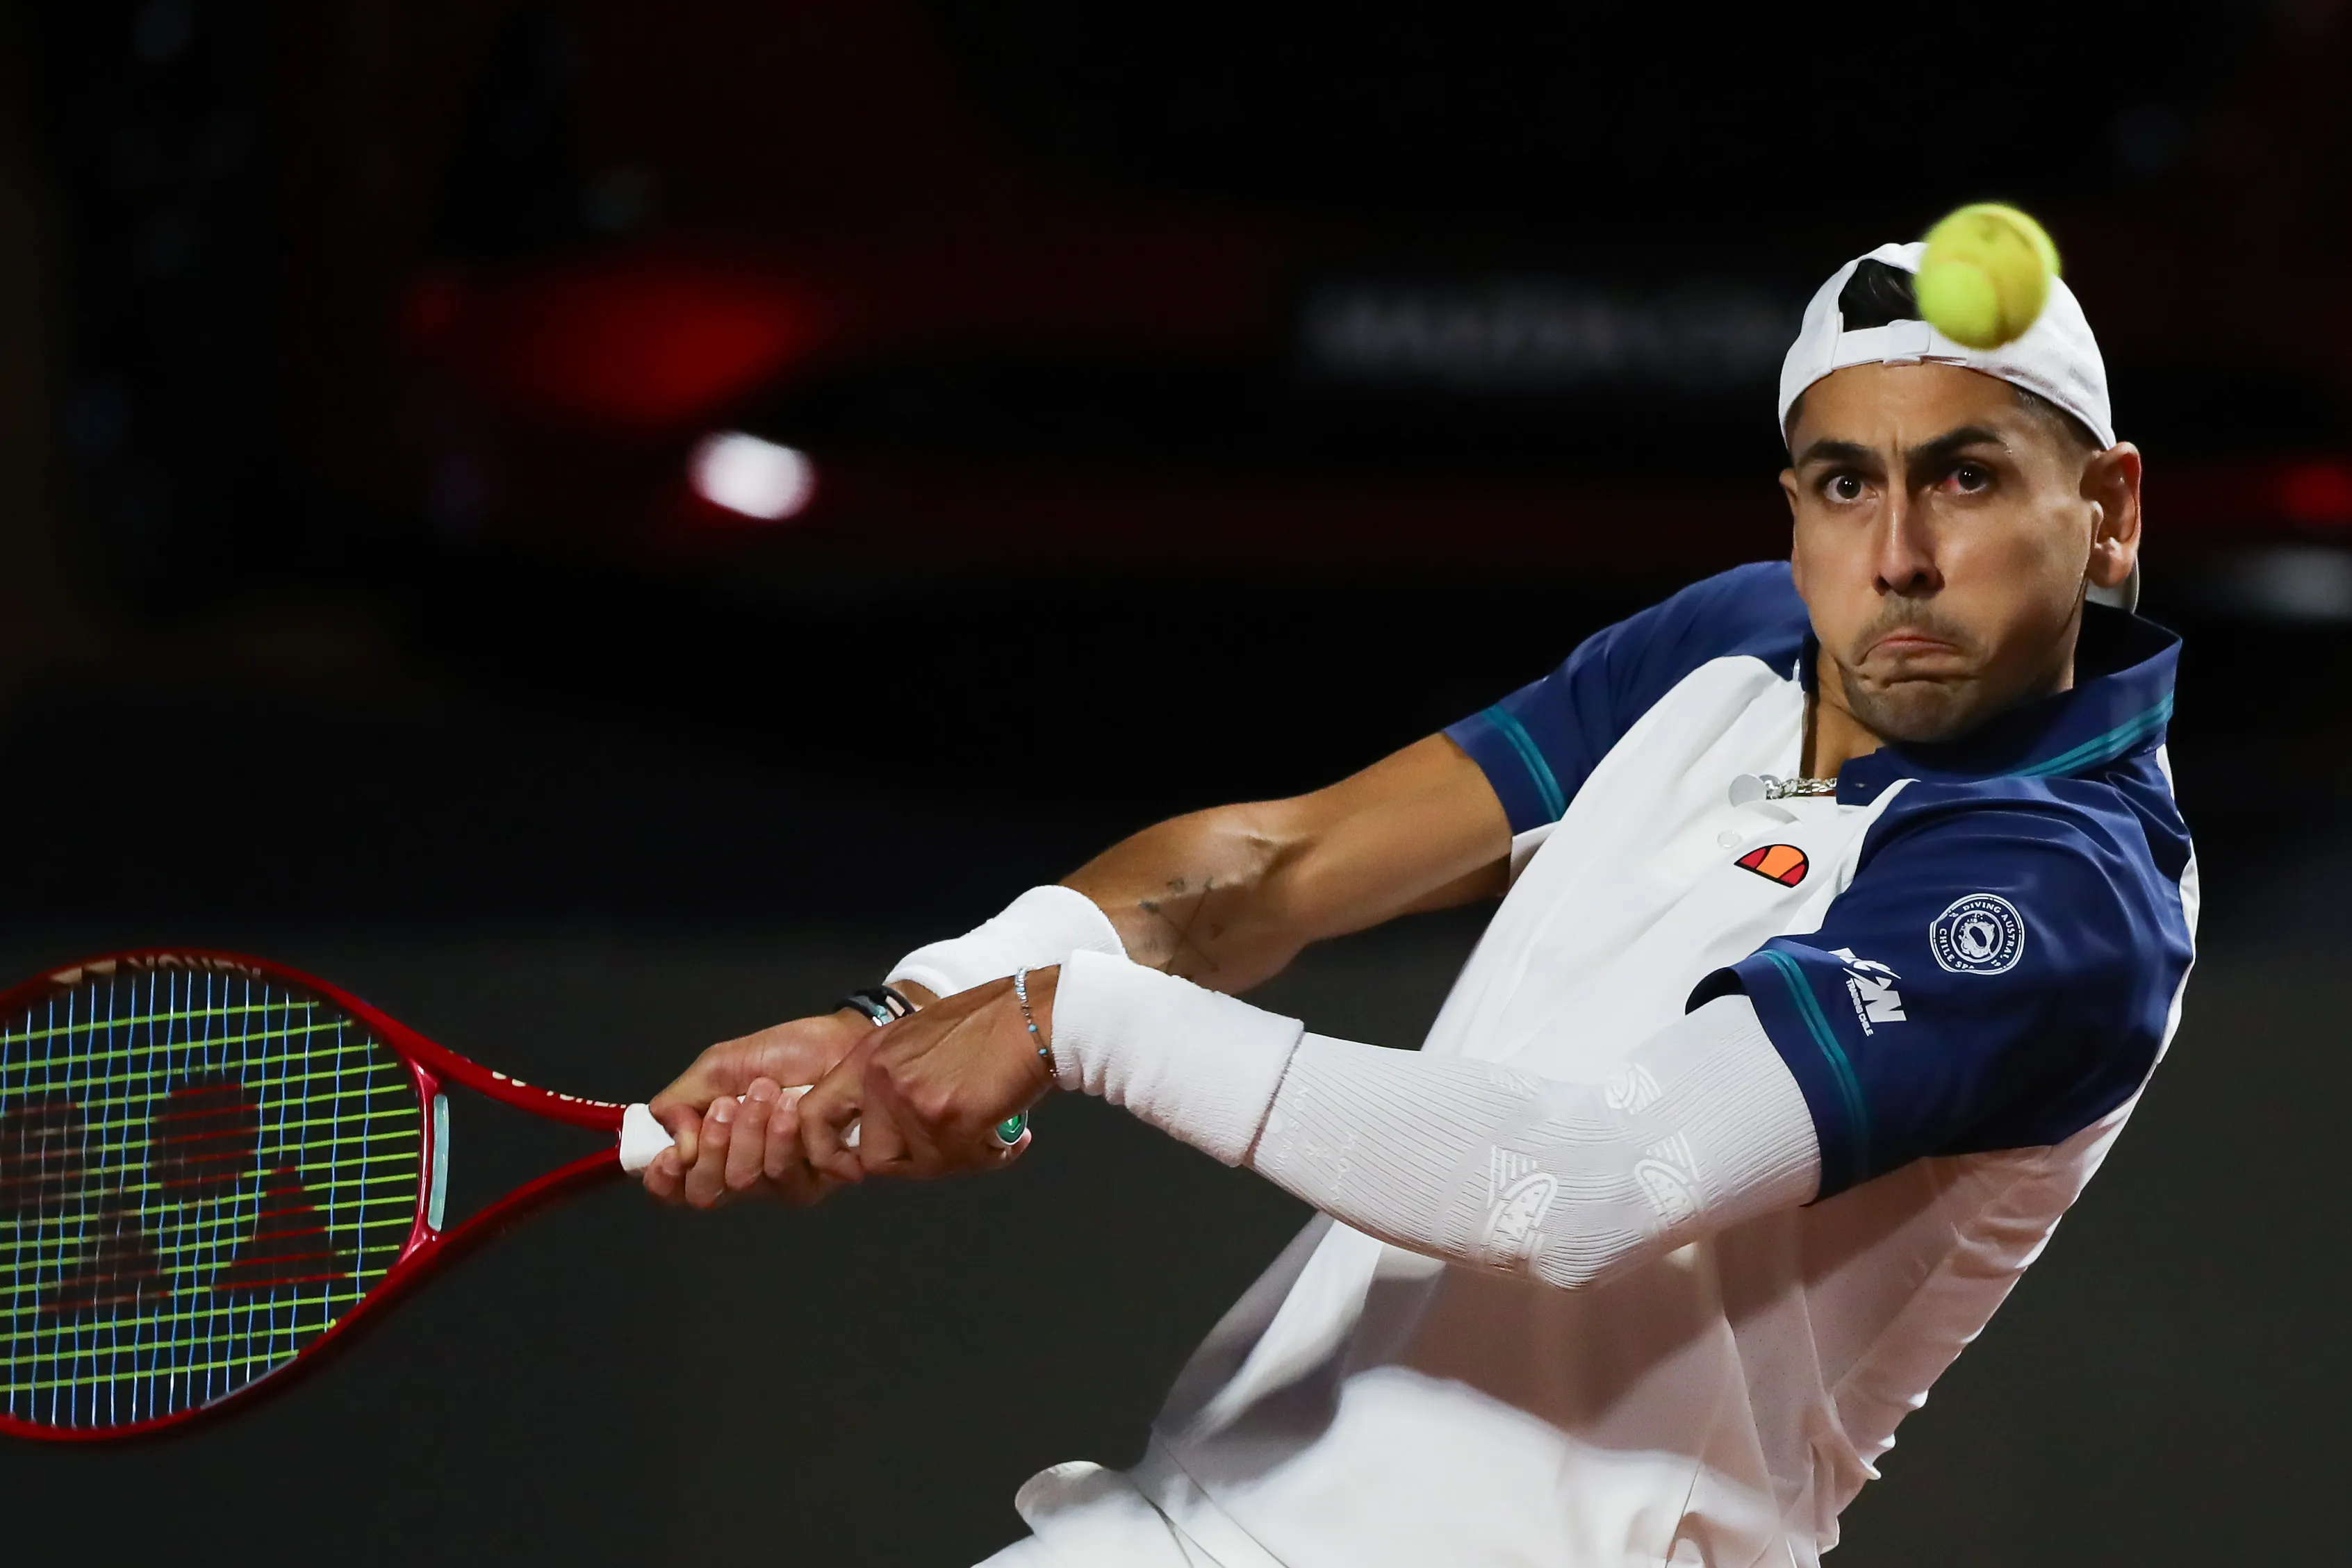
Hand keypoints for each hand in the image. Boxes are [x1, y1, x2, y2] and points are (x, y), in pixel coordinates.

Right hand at [640, 1009, 870, 1208]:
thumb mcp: (718, 1068)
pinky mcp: (813, 1181)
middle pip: (703, 1193)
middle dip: (711, 1146)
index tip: (672, 1155)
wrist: (838, 1043)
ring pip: (742, 1181)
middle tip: (726, 1104)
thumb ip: (682, 1102)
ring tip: (766, 1092)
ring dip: (748, 1132)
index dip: (663, 1181)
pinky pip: (782, 1176)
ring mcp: (776, 1181)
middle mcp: (739, 1171)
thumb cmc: (780, 1055)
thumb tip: (675, 1144)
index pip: (674, 1188)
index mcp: (710, 1148)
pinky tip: (790, 1108)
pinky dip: (779, 1137)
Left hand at [800, 971, 1055, 1182]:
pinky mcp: (947, 1117)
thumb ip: (895, 1083)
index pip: (814, 1115)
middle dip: (914, 1162)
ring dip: (957, 1159)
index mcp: (868, 1055)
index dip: (828, 1152)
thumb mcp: (919, 1042)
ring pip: (921, 1166)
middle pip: (874, 1157)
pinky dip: (989, 1156)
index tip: (854, 1167)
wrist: (1034, 1015)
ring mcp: (911, 1098)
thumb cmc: (991, 1026)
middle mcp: (881, 1076)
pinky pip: (960, 1163)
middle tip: (950, 1146)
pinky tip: (1009, 1135)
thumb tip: (896, 1136)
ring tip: (987, 1135)